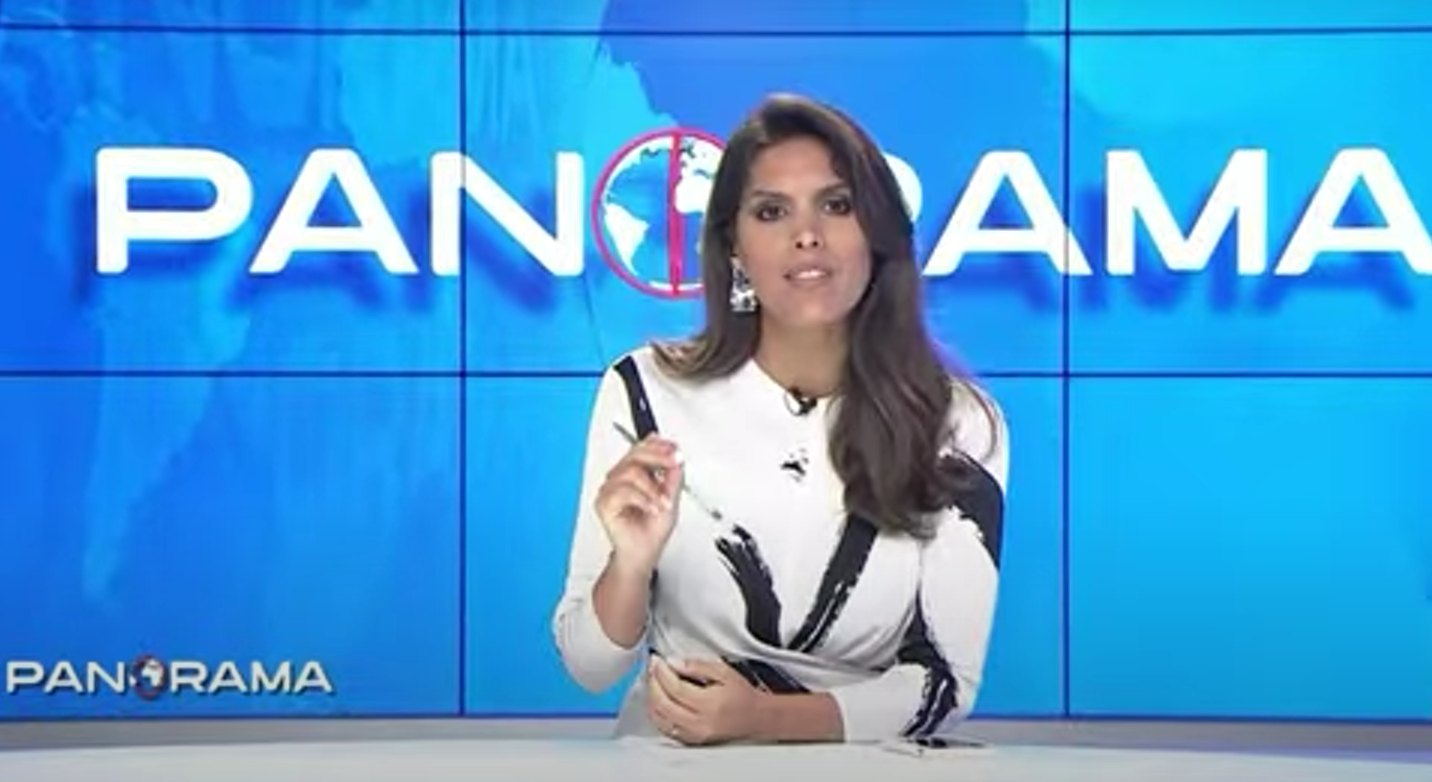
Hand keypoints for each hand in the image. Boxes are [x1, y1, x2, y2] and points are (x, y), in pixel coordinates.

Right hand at [594, 433, 682, 575]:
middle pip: (635, 453)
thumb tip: (676, 455)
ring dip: (652, 488)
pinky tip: (651, 508)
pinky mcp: (604, 503)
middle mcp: (621, 478)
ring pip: (630, 471)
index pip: (642, 448)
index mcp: (635, 472)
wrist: (644, 552)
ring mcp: (610, 489)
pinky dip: (642, 499)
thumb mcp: (671, 497)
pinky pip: (622, 491)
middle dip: (658, 457)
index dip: (658, 445)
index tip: (674, 450)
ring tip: (662, 502)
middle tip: (673, 464)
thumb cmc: (653, 529)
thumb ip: (673, 475)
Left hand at [646, 656, 764, 745]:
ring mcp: (693, 734)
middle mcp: (698, 722)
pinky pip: (664, 727)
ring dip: (651, 697)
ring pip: (659, 717)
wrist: (755, 717)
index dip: (661, 672)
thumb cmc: (741, 694)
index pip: (675, 688)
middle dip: (653, 682)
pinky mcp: (690, 740)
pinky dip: (656, 712)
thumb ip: (697, 666)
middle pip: (663, 703)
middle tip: (652, 667)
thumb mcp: (724, 671)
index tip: (657, 660)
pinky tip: (658, 698)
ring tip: (654, 680)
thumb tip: (672, 662)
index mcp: (708, 704)